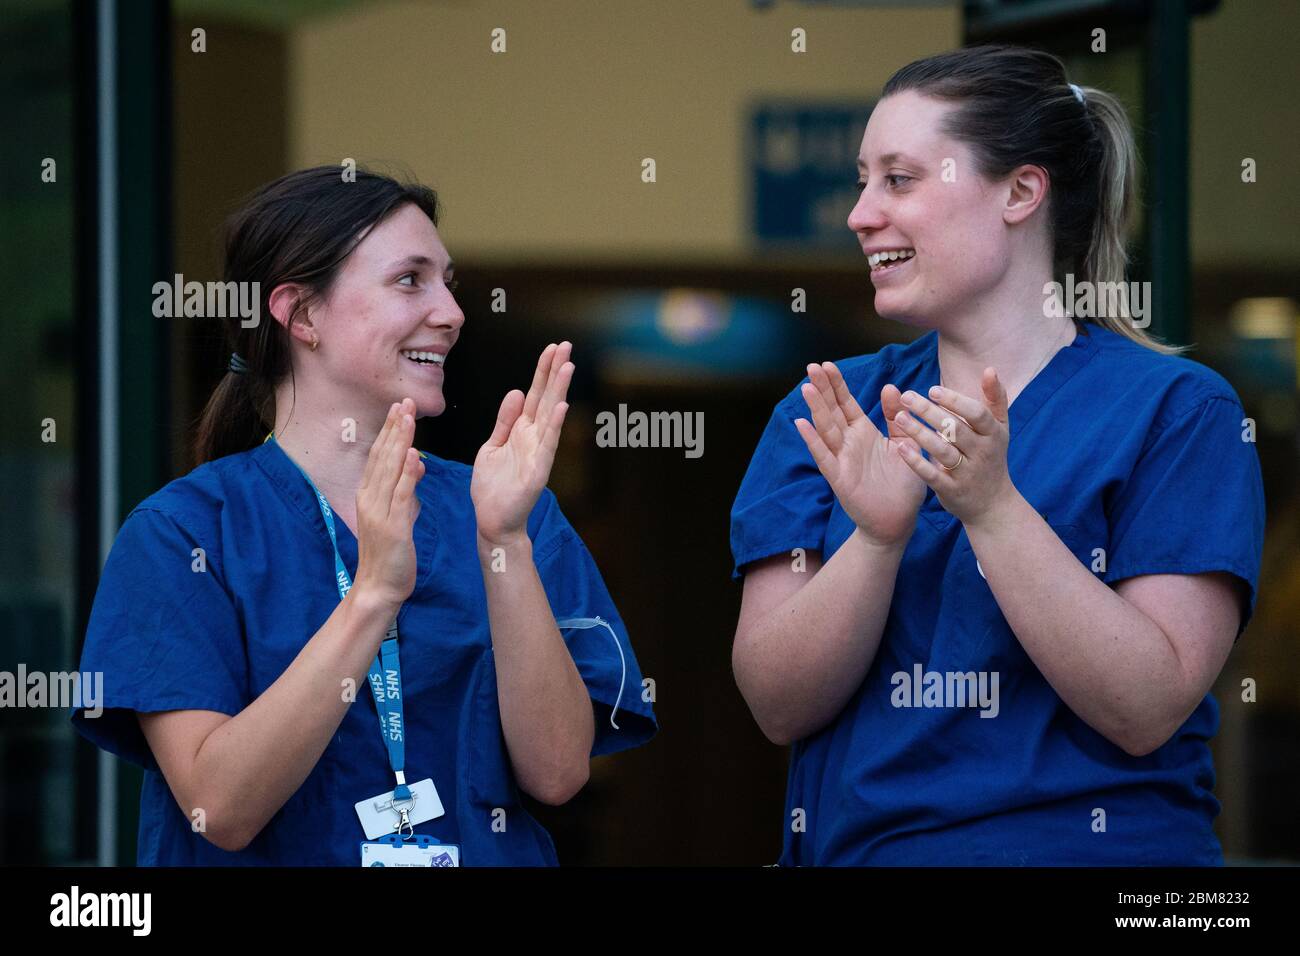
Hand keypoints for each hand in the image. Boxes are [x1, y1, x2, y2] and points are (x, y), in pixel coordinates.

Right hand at [352, 398, 423, 608]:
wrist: (379, 587)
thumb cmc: (390, 553)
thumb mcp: (399, 516)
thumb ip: (406, 490)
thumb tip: (415, 464)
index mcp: (369, 495)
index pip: (379, 456)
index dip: (389, 431)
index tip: (399, 409)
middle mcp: (369, 499)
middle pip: (382, 456)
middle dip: (394, 428)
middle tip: (403, 401)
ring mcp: (378, 512)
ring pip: (389, 470)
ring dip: (399, 442)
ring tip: (407, 417)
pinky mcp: (392, 526)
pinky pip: (400, 495)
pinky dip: (406, 473)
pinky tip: (413, 455)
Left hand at [471, 342, 571, 545]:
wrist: (493, 521)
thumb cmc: (493, 487)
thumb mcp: (492, 446)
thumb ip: (505, 421)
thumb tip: (517, 392)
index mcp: (521, 430)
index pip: (535, 394)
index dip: (542, 371)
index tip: (552, 348)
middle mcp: (533, 438)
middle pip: (546, 397)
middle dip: (555, 371)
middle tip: (565, 345)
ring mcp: (538, 453)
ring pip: (549, 415)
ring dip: (559, 391)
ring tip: (567, 366)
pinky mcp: (536, 472)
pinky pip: (546, 445)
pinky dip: (554, 426)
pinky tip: (560, 407)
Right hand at [794, 361, 925, 547]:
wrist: (899, 519)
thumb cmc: (903, 484)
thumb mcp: (905, 443)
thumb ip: (897, 417)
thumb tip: (890, 387)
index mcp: (863, 433)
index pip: (846, 403)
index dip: (836, 384)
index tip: (826, 364)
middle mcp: (849, 443)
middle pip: (832, 411)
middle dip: (822, 389)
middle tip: (811, 367)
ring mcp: (841, 459)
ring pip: (826, 429)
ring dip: (816, 409)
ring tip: (806, 388)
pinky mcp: (839, 478)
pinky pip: (824, 457)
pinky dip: (813, 441)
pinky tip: (802, 425)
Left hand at [890, 368, 1017, 525]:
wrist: (993, 504)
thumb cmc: (991, 457)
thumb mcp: (999, 429)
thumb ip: (995, 399)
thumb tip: (990, 368)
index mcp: (993, 434)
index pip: (976, 414)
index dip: (955, 401)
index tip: (932, 390)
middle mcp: (982, 453)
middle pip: (956, 429)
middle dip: (930, 412)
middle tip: (907, 397)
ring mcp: (967, 473)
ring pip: (943, 451)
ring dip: (920, 433)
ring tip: (900, 417)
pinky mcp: (952, 490)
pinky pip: (933, 475)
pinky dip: (917, 462)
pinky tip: (901, 448)